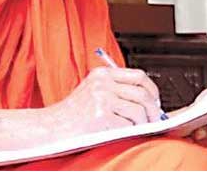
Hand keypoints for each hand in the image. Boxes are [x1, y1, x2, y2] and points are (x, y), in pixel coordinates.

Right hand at [46, 67, 162, 136]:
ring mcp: (102, 98)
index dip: (152, 90)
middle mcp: (103, 83)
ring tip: (140, 128)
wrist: (51, 127)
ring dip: (144, 123)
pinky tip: (125, 133)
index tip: (155, 101)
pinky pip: (128, 124)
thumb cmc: (71, 114)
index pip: (139, 76)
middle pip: (142, 93)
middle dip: (153, 109)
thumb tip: (147, 100)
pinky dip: (131, 131)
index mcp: (102, 74)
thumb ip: (116, 90)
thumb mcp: (93, 91)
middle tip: (154, 119)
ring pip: (139, 109)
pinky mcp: (101, 116)